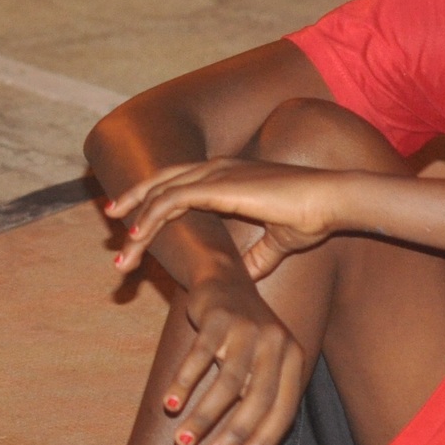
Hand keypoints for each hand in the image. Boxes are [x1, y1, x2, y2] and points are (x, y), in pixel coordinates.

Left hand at [109, 158, 358, 280]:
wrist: (332, 201)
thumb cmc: (312, 217)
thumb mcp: (278, 240)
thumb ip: (259, 256)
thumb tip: (246, 276)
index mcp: (227, 175)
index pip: (177, 182)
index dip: (152, 199)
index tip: (132, 221)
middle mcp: (215, 168)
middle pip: (159, 182)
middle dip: (132, 203)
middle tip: (111, 222)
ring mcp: (214, 173)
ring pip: (158, 195)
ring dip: (135, 224)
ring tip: (122, 254)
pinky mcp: (216, 185)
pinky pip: (170, 201)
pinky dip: (149, 219)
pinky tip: (136, 237)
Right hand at [162, 274, 309, 444]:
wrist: (224, 279)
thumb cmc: (243, 336)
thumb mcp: (262, 362)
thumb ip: (261, 400)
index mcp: (294, 358)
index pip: (283, 410)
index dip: (262, 442)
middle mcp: (276, 343)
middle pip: (257, 399)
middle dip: (233, 435)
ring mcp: (247, 328)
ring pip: (227, 382)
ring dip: (203, 416)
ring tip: (182, 441)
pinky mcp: (218, 317)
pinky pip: (199, 357)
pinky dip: (183, 384)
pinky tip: (168, 404)